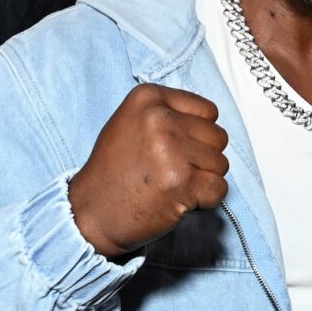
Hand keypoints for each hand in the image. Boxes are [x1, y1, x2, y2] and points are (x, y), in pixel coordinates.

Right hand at [68, 85, 229, 258]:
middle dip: (202, 159)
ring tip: (170, 185)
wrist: (90, 213)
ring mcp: (171, 150)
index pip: (209, 112)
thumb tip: (210, 122)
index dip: (198, 136)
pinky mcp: (182, 182)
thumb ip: (168, 114)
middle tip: (170, 172)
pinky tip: (178, 200)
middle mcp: (159, 119)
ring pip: (221, 164)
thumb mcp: (131, 123)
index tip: (173, 150)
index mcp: (148, 98)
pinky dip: (206, 200)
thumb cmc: (114, 171)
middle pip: (218, 137)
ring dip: (202, 180)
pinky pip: (220, 188)